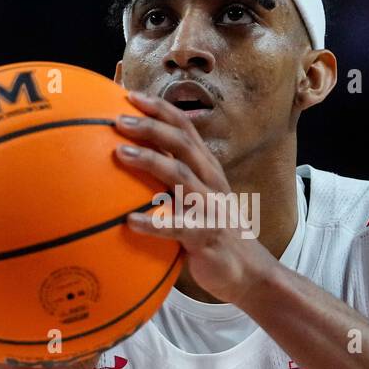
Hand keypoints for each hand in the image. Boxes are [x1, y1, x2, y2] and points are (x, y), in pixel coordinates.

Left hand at [113, 90, 276, 305]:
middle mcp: (211, 183)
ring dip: (150, 161)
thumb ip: (172, 183)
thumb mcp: (196, 201)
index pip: (185, 129)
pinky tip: (130, 222)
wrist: (250, 273)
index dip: (160, 109)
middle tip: (118, 119)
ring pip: (180, 176)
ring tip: (120, 153)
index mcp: (207, 170)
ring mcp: (210, 208)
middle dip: (150, 127)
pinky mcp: (206, 237)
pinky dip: (154, 223)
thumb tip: (134, 166)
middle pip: (182, 144)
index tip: (131, 95)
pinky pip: (177, 228)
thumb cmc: (214, 234)